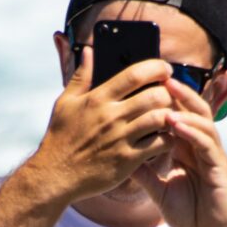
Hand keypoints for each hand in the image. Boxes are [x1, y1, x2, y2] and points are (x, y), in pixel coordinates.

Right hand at [31, 43, 174, 203]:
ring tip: (171, 115)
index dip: (156, 67)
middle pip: (154, 95)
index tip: (165, 69)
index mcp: (98, 99)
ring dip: (171, 115)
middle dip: (168, 92)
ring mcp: (121, 139)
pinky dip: (169, 139)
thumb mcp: (65, 103)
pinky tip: (166, 137)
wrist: (55, 175)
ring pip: (160, 119)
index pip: (134, 74)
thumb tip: (89, 51)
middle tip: (171, 95)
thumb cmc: (60, 138)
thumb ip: (80, 76)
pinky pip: (159, 144)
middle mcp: (111, 117)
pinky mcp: (127, 160)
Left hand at [136, 77, 226, 226]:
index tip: (143, 85)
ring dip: (183, 106)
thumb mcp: (156, 188)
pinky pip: (207, 143)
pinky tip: (176, 124)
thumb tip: (118, 155)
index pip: (177, 114)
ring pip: (201, 120)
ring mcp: (212, 154)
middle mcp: (200, 146)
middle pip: (191, 109)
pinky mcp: (219, 167)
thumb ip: (142, 170)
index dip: (163, 99)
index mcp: (186, 147)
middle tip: (157, 75)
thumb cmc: (185, 211)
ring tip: (165, 94)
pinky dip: (192, 131)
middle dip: (176, 92)